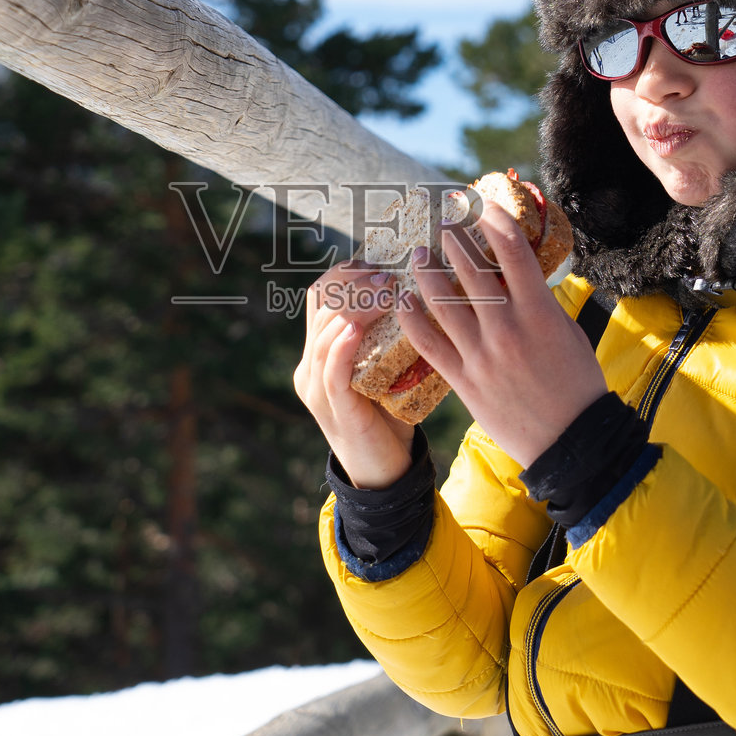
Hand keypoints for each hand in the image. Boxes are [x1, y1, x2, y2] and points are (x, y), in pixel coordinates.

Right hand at [293, 259, 415, 488]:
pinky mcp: (333, 409)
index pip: (322, 296)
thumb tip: (424, 291)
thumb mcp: (390, 367)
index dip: (346, 272)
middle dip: (354, 283)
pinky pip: (330, 371)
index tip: (378, 263)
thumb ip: (392, 336)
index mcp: (321, 352)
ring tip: (385, 292)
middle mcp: (311, 366)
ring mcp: (317, 388)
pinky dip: (341, 347)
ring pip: (325, 332)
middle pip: (321, 305)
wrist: (387, 472)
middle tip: (387, 276)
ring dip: (356, 307)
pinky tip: (356, 330)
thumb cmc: (393, 416)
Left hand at [397, 205, 604, 466]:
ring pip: (442, 303)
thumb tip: (518, 276)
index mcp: (540, 313)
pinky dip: (412, 319)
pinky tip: (402, 301)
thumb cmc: (577, 384)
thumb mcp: (568, 332)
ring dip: (426, 273)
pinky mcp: (464, 382)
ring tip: (418, 255)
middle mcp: (507, 330)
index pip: (513, 253)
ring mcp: (482, 356)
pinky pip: (429, 344)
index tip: (482, 206)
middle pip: (471, 272)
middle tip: (442, 222)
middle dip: (453, 240)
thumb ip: (540, 303)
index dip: (495, 222)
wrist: (571, 441)